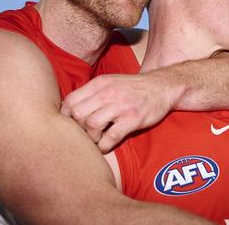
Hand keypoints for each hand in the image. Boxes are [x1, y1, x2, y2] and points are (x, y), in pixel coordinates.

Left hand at [60, 73, 179, 152]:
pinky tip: (107, 146)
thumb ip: (91, 92)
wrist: (162, 86)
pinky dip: (105, 145)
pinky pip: (111, 136)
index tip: (72, 124)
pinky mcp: (133, 119)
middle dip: (78, 128)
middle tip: (86, 133)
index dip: (66, 116)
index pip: (70, 100)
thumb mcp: (110, 82)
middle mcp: (107, 93)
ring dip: (91, 137)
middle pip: (78, 114)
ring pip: (92, 124)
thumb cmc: (133, 88)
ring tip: (97, 139)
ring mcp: (121, 106)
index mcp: (99, 84)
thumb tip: (68, 109)